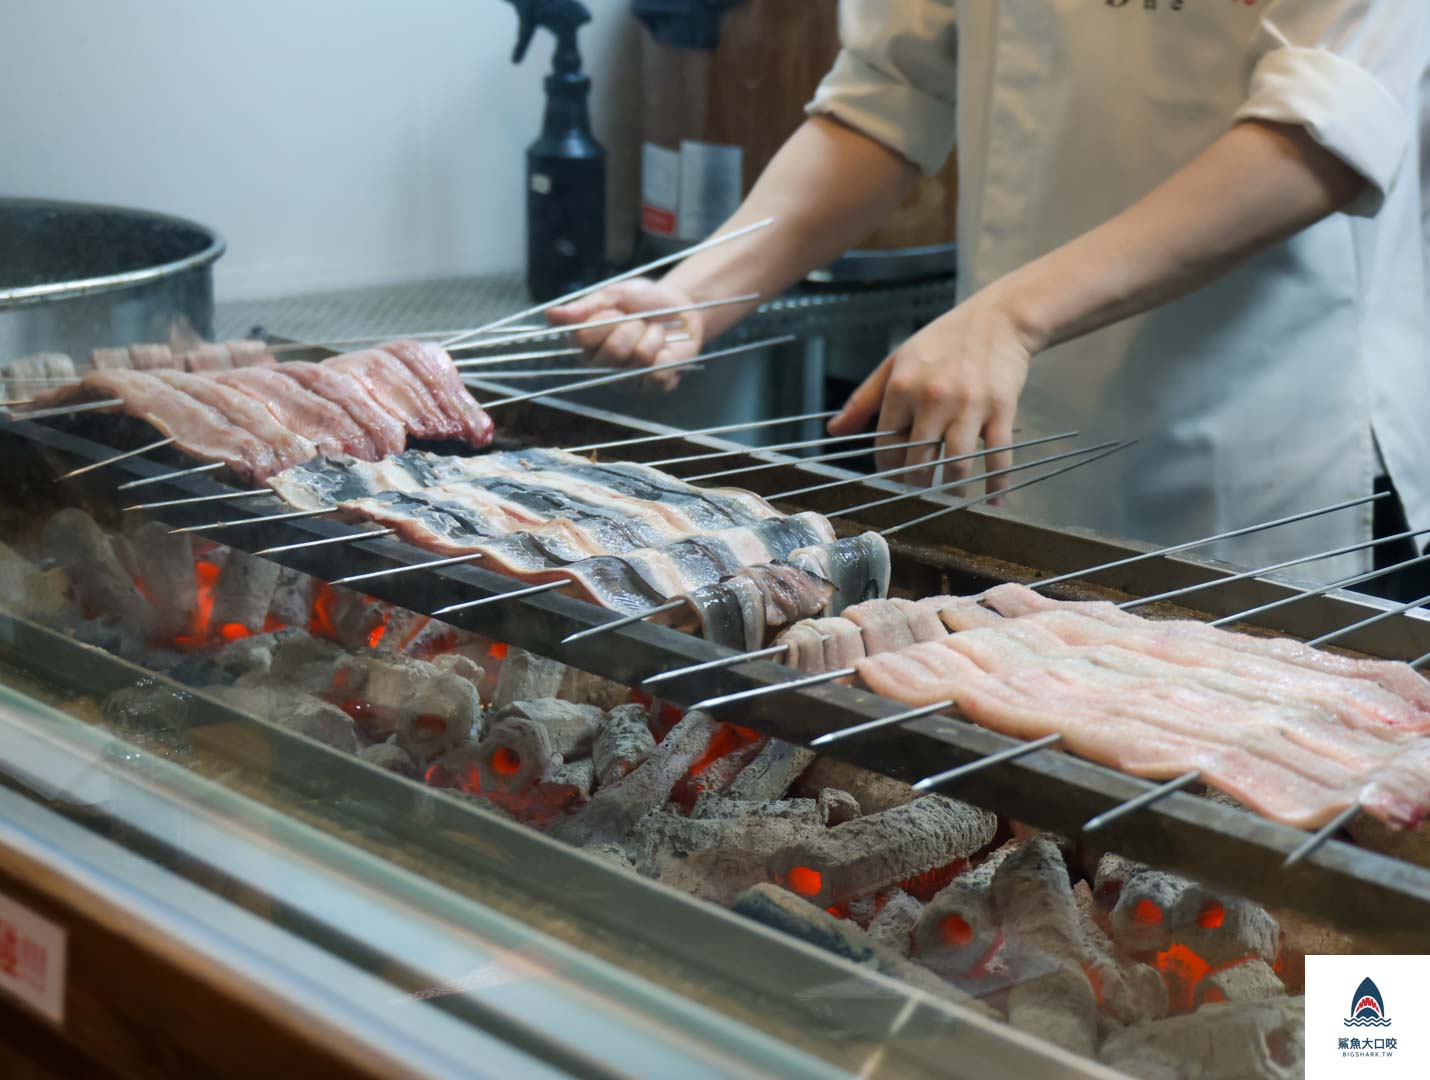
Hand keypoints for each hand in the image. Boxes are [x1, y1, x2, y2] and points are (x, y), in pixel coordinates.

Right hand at [547, 278, 705, 391]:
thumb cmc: (642, 302)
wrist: (681, 309)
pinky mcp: (648, 390)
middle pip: (613, 351)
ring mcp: (623, 382)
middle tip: (639, 322)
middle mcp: (598, 367)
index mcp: (583, 344)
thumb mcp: (616, 295)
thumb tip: (550, 314)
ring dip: (653, 337)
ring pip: (638, 360)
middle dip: (633, 327)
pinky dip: (666, 356)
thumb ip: (586, 306)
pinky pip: (656, 376)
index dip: (604, 320)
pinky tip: (665, 351)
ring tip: (655, 332)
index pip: (582, 337)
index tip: (615, 311)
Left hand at [828, 296, 1032, 494]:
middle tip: (920, 489)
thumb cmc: (943, 341)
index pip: (886, 443)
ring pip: (957, 464)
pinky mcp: (1002, 409)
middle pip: (919, 460)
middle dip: (917, 483)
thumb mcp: (897, 362)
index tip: (893, 475)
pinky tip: (993, 501)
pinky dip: (997, 484)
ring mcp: (970, 405)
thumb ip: (864, 399)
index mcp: (903, 387)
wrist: (998, 319)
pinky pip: (998, 457)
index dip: (887, 466)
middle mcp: (934, 398)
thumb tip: (835, 431)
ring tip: (950, 498)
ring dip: (952, 490)